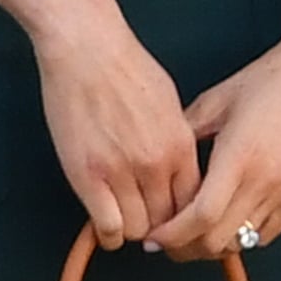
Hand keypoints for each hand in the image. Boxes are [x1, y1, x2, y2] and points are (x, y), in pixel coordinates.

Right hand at [32, 0, 201, 248]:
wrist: (86, 46)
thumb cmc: (124, 65)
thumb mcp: (169, 102)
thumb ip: (176, 140)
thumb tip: (177, 168)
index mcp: (180, 144)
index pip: (194, 202)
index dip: (183, 215)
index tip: (172, 217)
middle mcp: (156, 163)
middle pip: (168, 222)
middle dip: (159, 226)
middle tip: (146, 220)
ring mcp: (121, 172)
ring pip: (138, 230)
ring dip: (131, 229)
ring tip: (123, 217)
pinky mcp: (87, 176)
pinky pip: (107, 227)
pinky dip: (108, 234)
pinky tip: (105, 222)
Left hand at [149, 35, 280, 260]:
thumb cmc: (276, 79)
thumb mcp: (216, 101)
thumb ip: (185, 132)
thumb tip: (160, 158)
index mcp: (240, 156)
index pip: (201, 217)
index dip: (172, 235)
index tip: (155, 236)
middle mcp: (266, 180)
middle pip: (217, 241)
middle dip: (185, 248)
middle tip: (169, 240)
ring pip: (242, 243)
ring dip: (214, 244)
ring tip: (198, 231)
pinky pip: (266, 234)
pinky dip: (243, 235)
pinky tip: (231, 219)